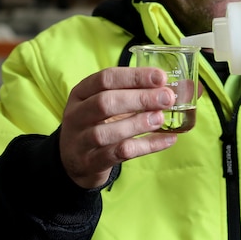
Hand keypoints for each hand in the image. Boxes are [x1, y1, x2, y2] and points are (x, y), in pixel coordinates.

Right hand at [60, 67, 176, 188]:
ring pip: (106, 132)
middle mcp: (76, 115)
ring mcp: (80, 141)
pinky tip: (167, 139)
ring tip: (161, 118)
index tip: (160, 77)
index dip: (134, 76)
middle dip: (139, 98)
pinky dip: (146, 146)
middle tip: (166, 97)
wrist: (73, 161)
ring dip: (137, 124)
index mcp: (80, 93)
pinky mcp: (91, 162)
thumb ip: (129, 93)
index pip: (105, 79)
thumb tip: (167, 87)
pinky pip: (120, 154)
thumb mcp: (103, 104)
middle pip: (104, 103)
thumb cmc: (96, 124)